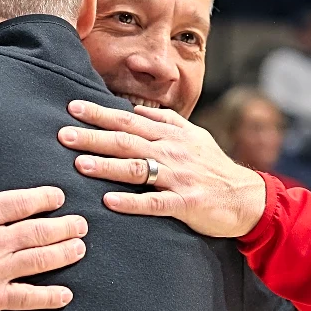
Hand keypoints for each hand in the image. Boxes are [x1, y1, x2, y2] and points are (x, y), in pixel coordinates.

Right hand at [0, 129, 86, 310]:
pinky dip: (48, 297)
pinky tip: (65, 295)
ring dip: (64, 254)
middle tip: (81, 225)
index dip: (45, 198)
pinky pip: (26, 297)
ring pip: (40, 259)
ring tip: (80, 249)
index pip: (21, 202)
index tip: (59, 197)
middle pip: (39, 230)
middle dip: (65, 226)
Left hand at [58, 101, 266, 237]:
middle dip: (94, 136)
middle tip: (64, 133)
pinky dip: (132, 202)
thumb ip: (166, 121)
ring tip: (80, 164)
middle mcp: (173, 153)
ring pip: (138, 169)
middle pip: (127, 141)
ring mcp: (179, 178)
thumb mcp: (195, 136)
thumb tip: (138, 110)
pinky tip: (110, 202)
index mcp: (172, 136)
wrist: (246, 197)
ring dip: (108, 166)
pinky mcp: (186, 203)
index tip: (74, 107)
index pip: (130, 121)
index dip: (101, 114)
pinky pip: (155, 203)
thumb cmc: (215, 167)